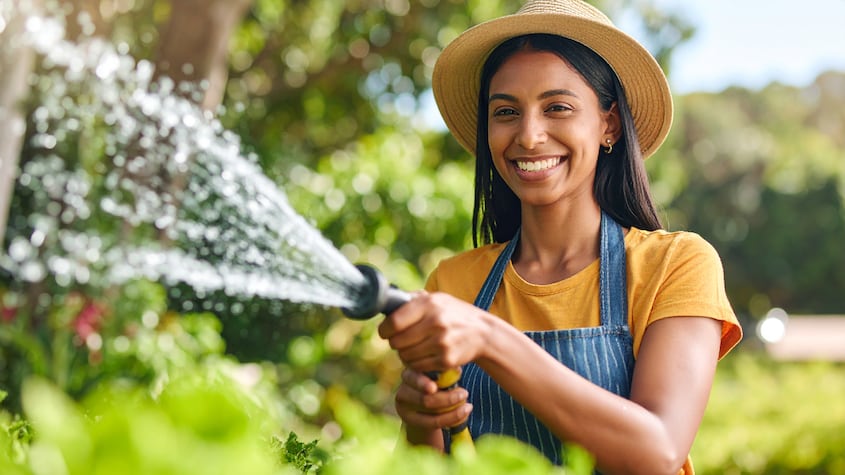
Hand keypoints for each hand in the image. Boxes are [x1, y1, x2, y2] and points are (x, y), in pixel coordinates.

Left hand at [377, 292, 492, 371]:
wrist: (483, 333)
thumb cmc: (454, 314)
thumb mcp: (437, 299)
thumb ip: (414, 300)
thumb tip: (388, 303)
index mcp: (429, 304)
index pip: (394, 322)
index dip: (384, 330)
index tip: (385, 332)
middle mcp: (435, 322)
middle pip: (397, 342)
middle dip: (395, 343)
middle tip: (401, 340)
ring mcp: (441, 342)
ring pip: (405, 356)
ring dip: (405, 354)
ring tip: (413, 347)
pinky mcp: (446, 360)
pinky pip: (418, 366)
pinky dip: (416, 363)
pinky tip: (423, 355)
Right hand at [395, 368, 471, 445]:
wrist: (424, 405)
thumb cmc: (435, 382)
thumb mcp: (437, 375)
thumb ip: (444, 372)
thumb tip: (456, 370)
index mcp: (408, 374)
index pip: (412, 378)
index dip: (422, 383)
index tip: (434, 388)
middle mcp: (402, 391)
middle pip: (424, 399)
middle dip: (447, 398)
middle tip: (465, 393)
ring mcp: (405, 409)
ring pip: (431, 413)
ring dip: (453, 411)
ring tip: (468, 406)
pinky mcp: (411, 422)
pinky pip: (434, 423)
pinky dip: (451, 419)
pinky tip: (464, 414)